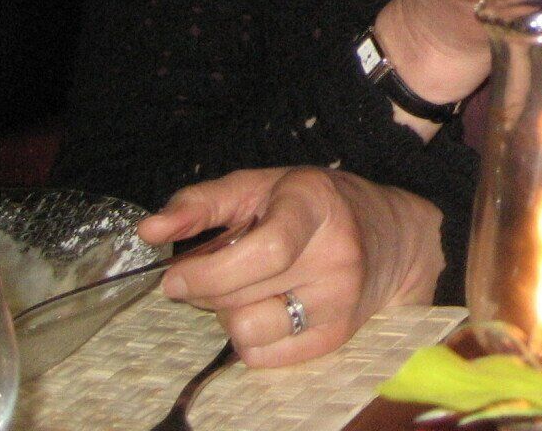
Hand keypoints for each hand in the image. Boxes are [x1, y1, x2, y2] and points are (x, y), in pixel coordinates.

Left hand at [141, 167, 444, 367]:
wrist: (394, 237)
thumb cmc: (316, 206)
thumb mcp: (260, 186)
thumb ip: (201, 202)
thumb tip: (147, 231)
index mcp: (315, 205)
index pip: (268, 249)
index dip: (210, 271)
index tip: (176, 276)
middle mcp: (337, 255)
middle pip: (240, 296)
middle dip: (208, 288)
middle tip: (218, 268)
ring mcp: (341, 301)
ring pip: (246, 331)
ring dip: (230, 313)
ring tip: (251, 287)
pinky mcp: (336, 338)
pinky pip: (260, 356)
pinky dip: (249, 337)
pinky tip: (269, 306)